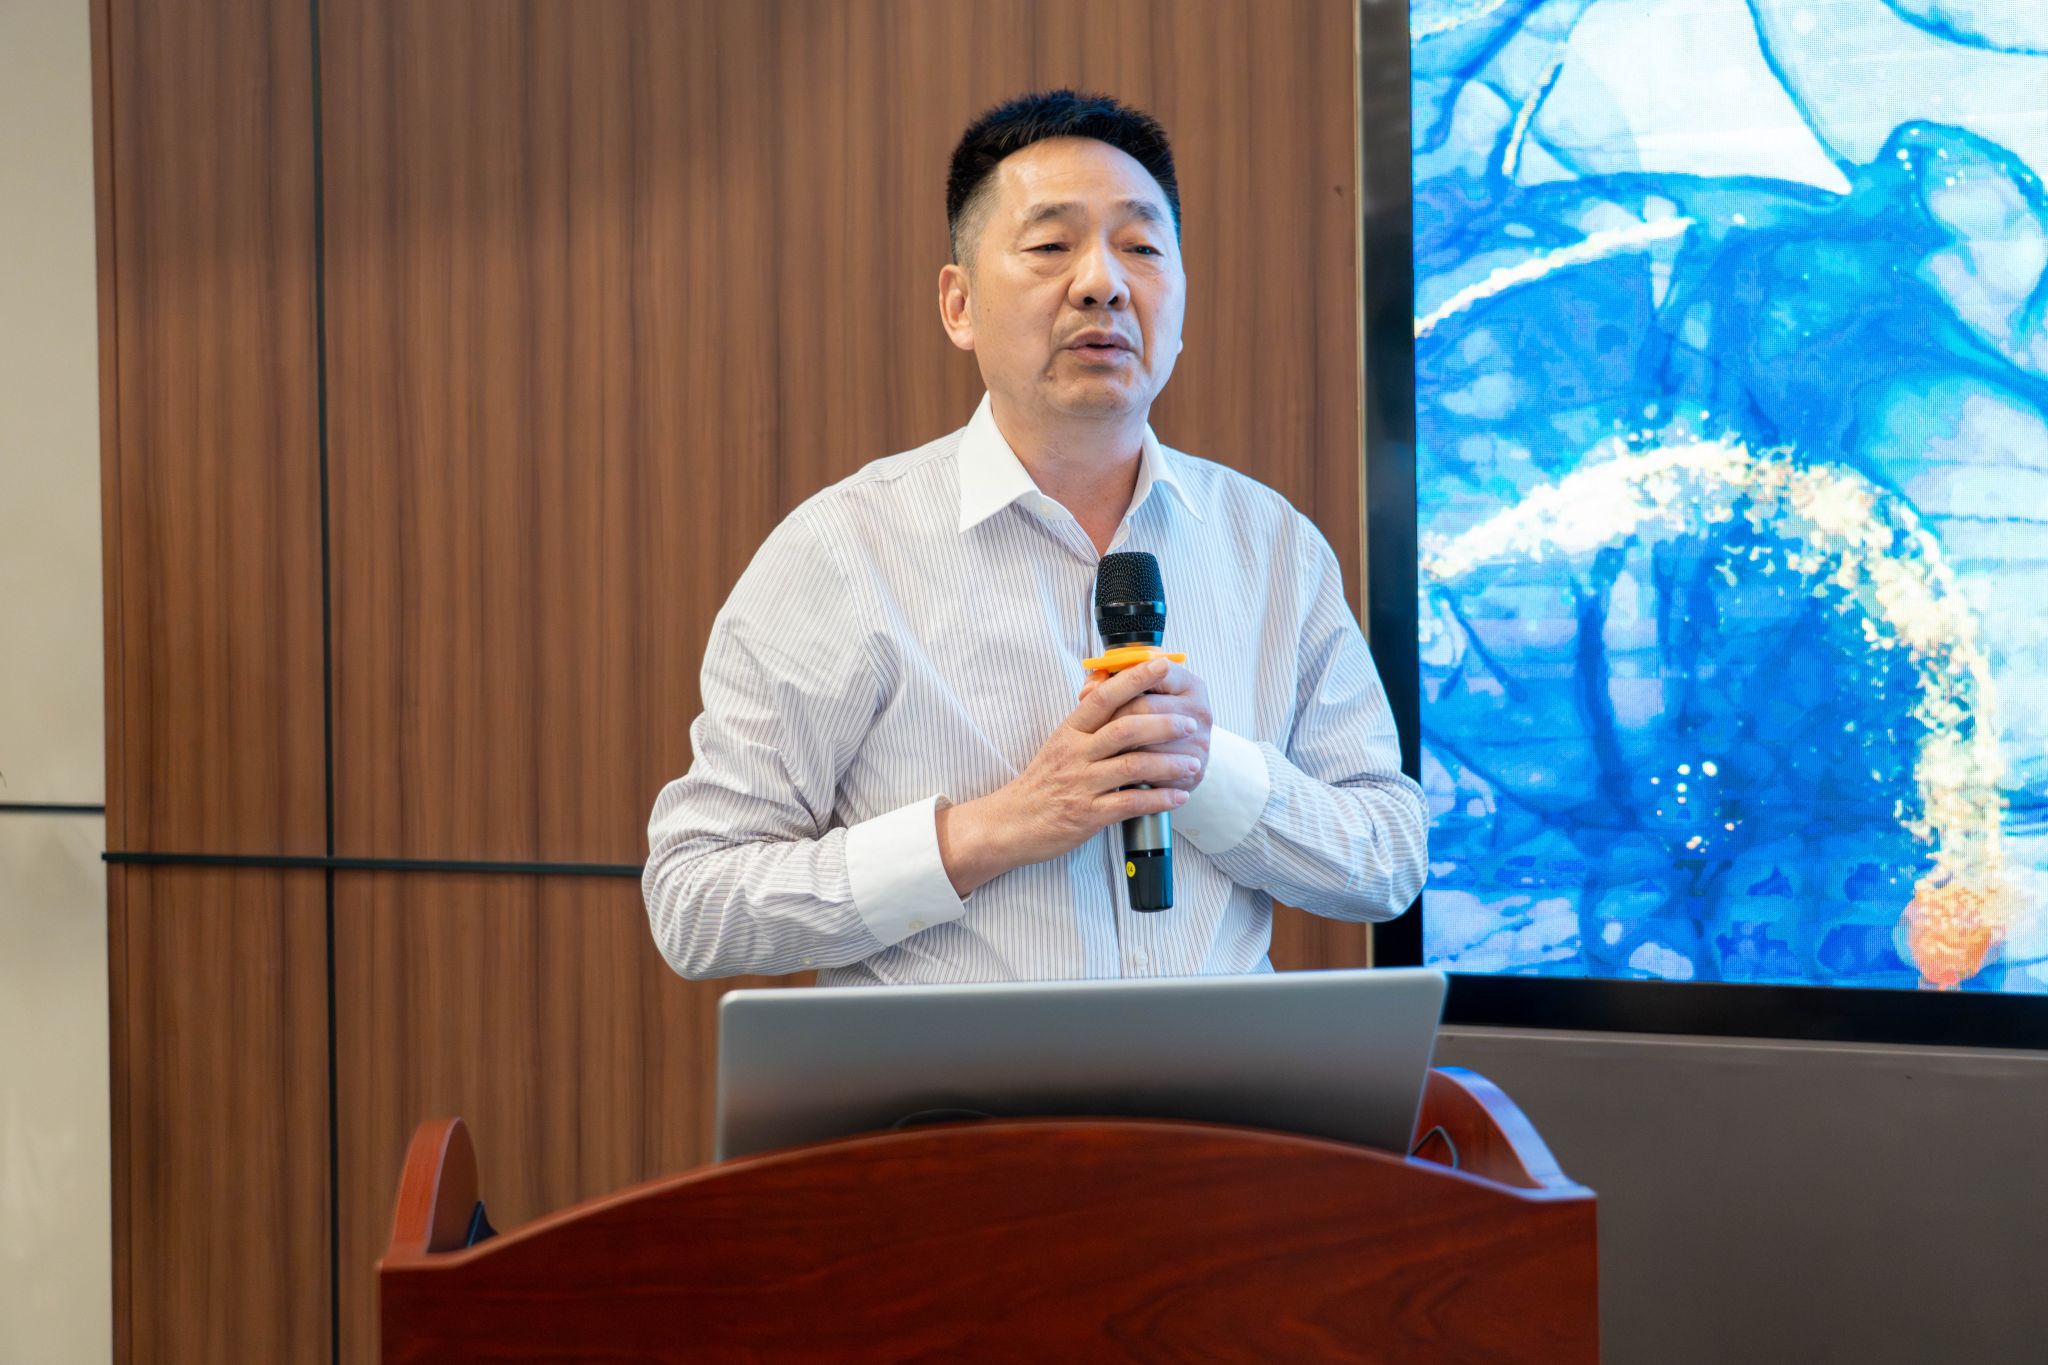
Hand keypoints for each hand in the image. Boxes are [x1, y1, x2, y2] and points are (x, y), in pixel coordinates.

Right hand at [935, 657, 1194, 895]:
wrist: (1010, 823)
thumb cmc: (1042, 782)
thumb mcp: (1061, 743)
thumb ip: (1090, 722)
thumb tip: (1116, 689)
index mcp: (1070, 731)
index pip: (1105, 696)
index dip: (1135, 677)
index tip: (1163, 664)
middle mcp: (1075, 753)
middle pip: (1125, 729)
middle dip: (1163, 723)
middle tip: (1191, 722)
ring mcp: (1081, 784)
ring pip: (1132, 766)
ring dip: (1169, 764)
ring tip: (1193, 763)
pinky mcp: (1086, 815)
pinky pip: (1129, 804)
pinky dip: (1158, 799)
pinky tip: (1178, 797)